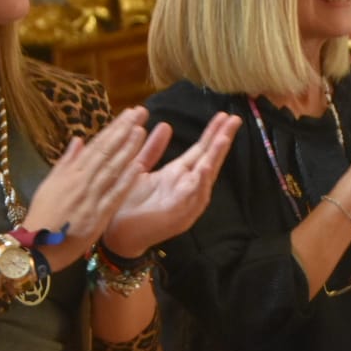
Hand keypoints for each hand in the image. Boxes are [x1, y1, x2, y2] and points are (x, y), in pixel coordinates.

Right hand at [22, 107, 150, 270]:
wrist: (35, 246)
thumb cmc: (42, 216)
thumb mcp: (49, 185)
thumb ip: (65, 162)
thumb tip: (79, 140)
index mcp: (70, 173)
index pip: (96, 146)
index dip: (113, 129)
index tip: (128, 115)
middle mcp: (81, 181)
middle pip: (106, 152)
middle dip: (123, 131)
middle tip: (140, 112)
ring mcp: (90, 197)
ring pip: (112, 169)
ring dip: (127, 149)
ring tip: (141, 130)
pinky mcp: (97, 215)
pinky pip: (114, 195)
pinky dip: (126, 180)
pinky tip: (139, 166)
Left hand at [102, 112, 242, 258]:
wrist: (116, 236)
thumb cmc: (126, 205)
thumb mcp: (140, 169)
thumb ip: (153, 149)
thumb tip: (165, 124)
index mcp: (177, 175)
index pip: (200, 150)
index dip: (212, 133)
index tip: (224, 115)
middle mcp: (186, 187)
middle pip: (208, 159)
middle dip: (221, 139)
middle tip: (234, 118)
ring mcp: (185, 202)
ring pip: (205, 176)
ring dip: (215, 157)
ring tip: (224, 137)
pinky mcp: (178, 215)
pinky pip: (192, 197)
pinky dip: (200, 182)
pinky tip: (206, 167)